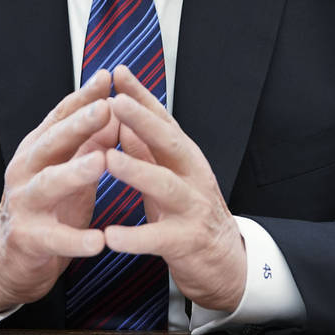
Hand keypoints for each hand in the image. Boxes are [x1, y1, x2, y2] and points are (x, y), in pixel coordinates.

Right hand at [0, 70, 118, 313]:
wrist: (13, 256)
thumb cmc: (50, 205)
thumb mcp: (70, 168)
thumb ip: (91, 142)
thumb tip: (117, 110)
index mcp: (38, 148)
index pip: (60, 116)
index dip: (83, 96)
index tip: (107, 77)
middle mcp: (26, 170)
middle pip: (52, 142)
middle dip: (79, 124)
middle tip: (106, 108)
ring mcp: (24, 203)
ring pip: (48, 184)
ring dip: (74, 172)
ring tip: (101, 162)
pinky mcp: (28, 239)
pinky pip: (54, 238)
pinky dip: (76, 240)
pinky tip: (99, 241)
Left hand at [103, 65, 246, 312]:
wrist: (225, 262)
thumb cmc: (188, 212)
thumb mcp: (168, 174)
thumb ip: (147, 149)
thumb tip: (124, 117)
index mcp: (184, 156)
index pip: (162, 119)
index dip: (141, 95)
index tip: (118, 73)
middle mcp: (192, 175)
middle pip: (168, 142)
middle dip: (142, 120)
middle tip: (115, 102)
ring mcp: (192, 207)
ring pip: (166, 185)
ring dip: (136, 171)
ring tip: (108, 159)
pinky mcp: (187, 241)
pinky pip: (158, 238)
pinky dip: (134, 238)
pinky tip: (111, 236)